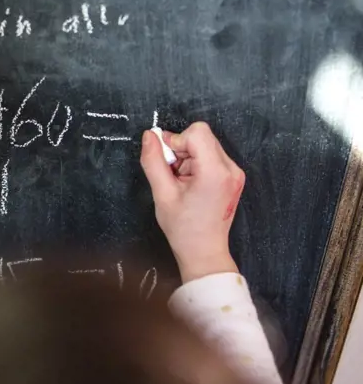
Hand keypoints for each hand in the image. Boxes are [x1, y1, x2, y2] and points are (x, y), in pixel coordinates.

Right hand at [140, 122, 244, 282]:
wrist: (204, 250)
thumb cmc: (184, 228)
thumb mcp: (162, 194)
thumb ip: (153, 161)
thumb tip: (149, 136)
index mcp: (215, 172)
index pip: (197, 132)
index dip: (176, 141)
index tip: (167, 161)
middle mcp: (231, 169)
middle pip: (202, 136)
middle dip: (181, 150)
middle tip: (172, 174)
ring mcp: (235, 173)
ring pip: (206, 144)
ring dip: (188, 157)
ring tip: (182, 182)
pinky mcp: (233, 176)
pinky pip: (212, 155)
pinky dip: (197, 163)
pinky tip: (190, 183)